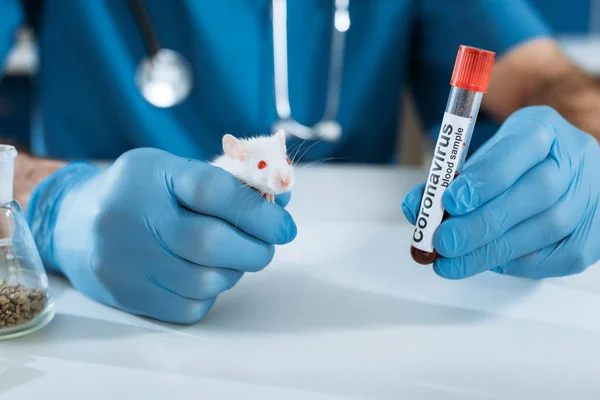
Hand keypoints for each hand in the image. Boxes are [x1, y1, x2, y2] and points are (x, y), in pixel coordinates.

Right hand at [27, 148, 295, 322]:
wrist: (76, 224)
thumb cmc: (142, 193)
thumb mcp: (175, 171)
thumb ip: (227, 184)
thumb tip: (281, 199)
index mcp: (149, 173)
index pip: (211, 190)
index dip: (257, 210)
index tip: (284, 225)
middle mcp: (131, 216)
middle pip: (209, 243)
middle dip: (255, 249)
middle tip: (269, 245)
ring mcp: (123, 259)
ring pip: (204, 281)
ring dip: (234, 272)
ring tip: (234, 257)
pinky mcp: (125, 294)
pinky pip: (188, 307)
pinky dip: (210, 294)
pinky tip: (205, 275)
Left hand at [402, 106, 599, 278]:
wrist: (563, 176)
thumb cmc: (513, 167)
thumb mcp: (481, 158)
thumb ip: (449, 180)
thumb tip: (415, 207)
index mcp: (543, 129)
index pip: (520, 147)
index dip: (485, 178)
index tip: (451, 201)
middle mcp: (575, 159)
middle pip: (536, 192)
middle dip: (482, 222)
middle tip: (444, 241)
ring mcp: (591, 197)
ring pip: (546, 227)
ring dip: (492, 249)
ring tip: (453, 260)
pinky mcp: (593, 235)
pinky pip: (556, 255)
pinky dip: (515, 262)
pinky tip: (487, 261)